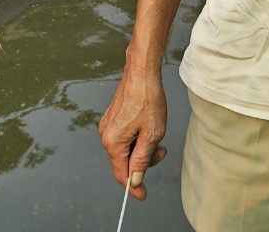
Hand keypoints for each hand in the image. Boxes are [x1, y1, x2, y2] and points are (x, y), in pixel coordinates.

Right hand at [99, 64, 168, 200]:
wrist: (141, 73)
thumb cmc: (147, 100)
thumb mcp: (151, 135)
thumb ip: (141, 160)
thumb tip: (135, 180)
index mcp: (113, 143)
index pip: (122, 175)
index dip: (134, 187)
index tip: (144, 195)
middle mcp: (106, 136)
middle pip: (125, 162)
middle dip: (144, 161)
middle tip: (162, 149)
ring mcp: (108, 126)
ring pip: (126, 149)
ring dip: (142, 148)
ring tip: (157, 132)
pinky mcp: (112, 118)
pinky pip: (125, 137)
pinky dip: (138, 138)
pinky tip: (148, 125)